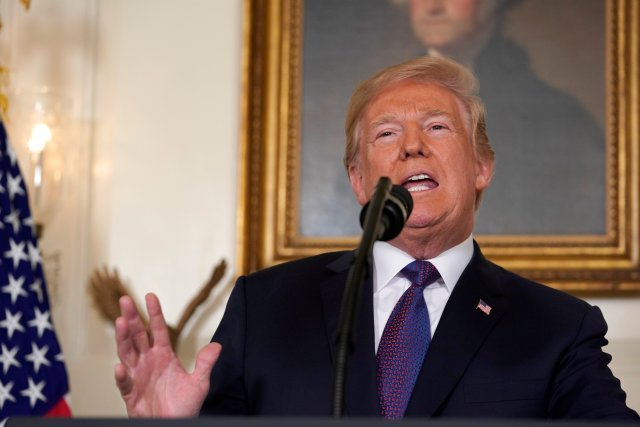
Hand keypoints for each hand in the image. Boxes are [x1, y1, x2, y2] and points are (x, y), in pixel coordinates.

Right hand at [114, 293, 220, 416]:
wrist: (173, 426)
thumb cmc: (184, 407)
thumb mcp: (199, 383)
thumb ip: (206, 364)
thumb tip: (217, 346)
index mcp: (164, 356)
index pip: (158, 329)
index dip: (154, 313)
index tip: (150, 296)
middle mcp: (148, 362)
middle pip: (138, 335)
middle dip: (132, 318)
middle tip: (126, 300)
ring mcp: (137, 376)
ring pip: (126, 352)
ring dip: (123, 338)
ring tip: (120, 322)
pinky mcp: (130, 394)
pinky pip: (124, 383)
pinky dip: (121, 375)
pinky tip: (119, 366)